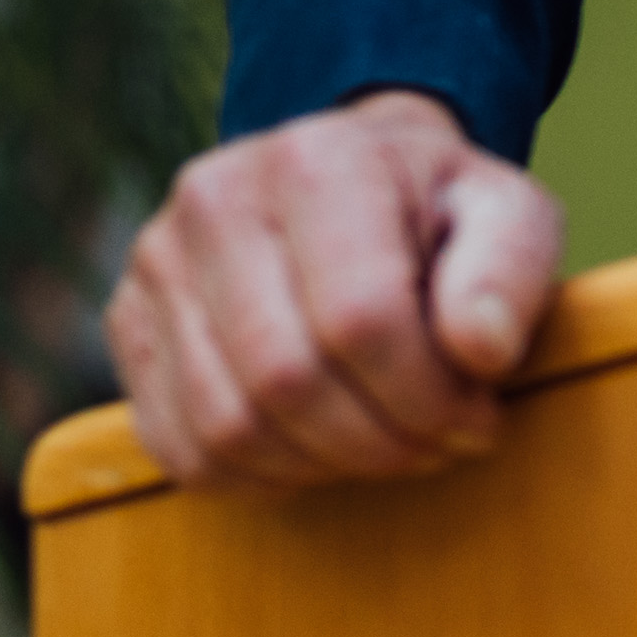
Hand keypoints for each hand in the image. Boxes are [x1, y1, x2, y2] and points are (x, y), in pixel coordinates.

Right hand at [106, 89, 565, 486]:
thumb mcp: (509, 212)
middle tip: (437, 446)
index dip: (427, 395)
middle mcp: (215, 199)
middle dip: (379, 441)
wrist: (351, 178)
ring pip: (226, 425)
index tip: (479, 417)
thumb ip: (510, 271)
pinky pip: (179, 447)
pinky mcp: (126, 320)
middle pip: (287, 379)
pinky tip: (319, 451)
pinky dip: (258, 476)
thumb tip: (482, 351)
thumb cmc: (438, 207)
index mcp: (317, 160)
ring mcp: (156, 261)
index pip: (361, 318)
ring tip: (387, 447)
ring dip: (322, 466)